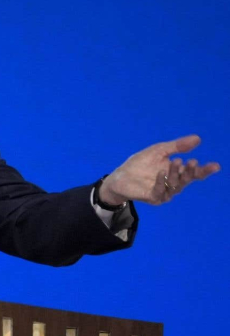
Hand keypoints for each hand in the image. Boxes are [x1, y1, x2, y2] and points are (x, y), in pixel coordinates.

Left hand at [100, 135, 219, 205]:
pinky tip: (161, 172)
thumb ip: (177, 146)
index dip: (204, 170)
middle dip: (190, 171)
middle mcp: (172, 184)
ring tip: (176, 161)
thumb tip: (198, 138)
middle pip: (186, 180)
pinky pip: (159, 192)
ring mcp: (163, 192)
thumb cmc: (140, 163)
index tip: (215, 165)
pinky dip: (160, 182)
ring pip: (174, 185)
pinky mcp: (152, 197)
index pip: (194, 173)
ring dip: (175, 174)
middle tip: (191, 161)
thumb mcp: (159, 151)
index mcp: (176, 173)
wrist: (120, 175)